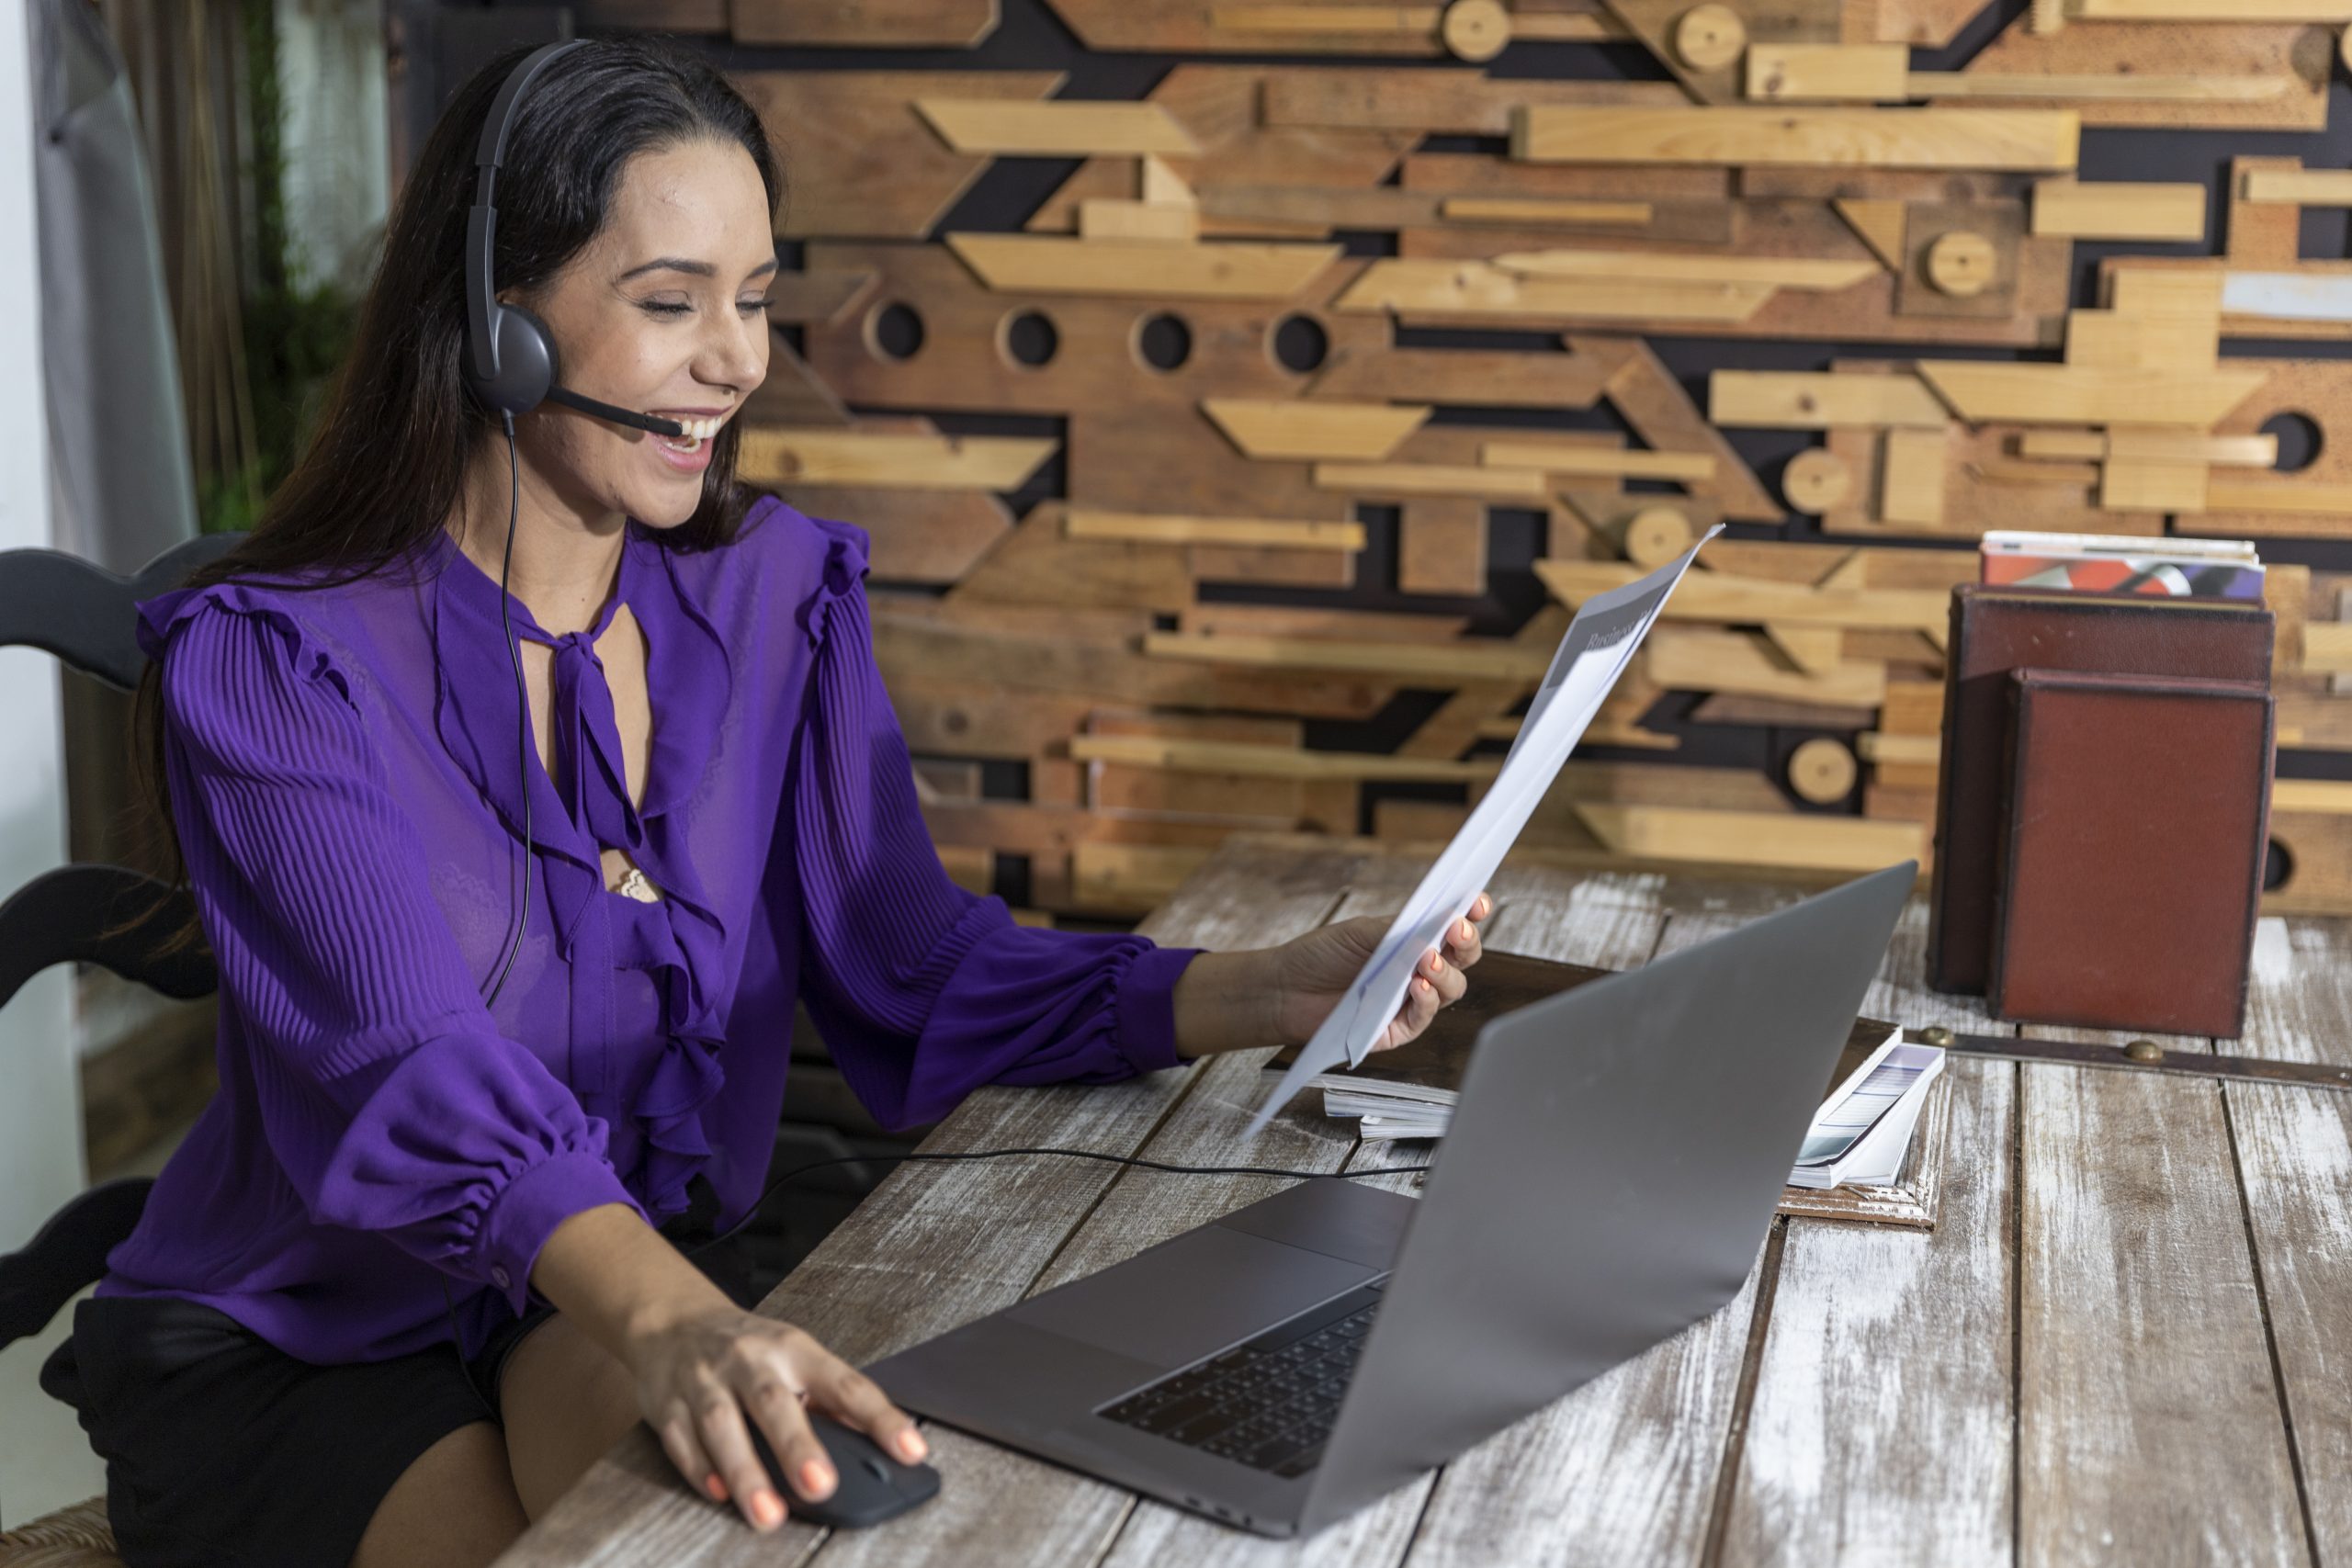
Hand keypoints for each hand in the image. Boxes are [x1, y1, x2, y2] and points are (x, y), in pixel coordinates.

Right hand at [625, 1300, 926, 1532]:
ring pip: (723, 1425)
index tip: (910, 1451)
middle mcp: (750, 1360)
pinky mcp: (668, 1405)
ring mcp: (706, 1381)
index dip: (880, 1418)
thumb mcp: (795, 1358)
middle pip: (773, 1401)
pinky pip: (683, 1439)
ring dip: (746, 1472)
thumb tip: (877, 1444)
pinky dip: (699, 1468)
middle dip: (797, 1447)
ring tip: (768, 1514)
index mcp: (794, 1350)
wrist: (673, 1322)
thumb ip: (831, 1400)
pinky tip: (717, 1493)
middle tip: (821, 1486)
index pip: (846, 1384)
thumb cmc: (749, 1349)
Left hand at [1270, 892, 1491, 1052]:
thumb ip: (1400, 928)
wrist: (1284, 989)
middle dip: (1466, 942)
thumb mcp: (1362, 931)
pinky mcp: (1398, 1029)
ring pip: (1451, 989)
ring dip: (1444, 972)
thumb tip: (1438, 920)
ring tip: (1426, 959)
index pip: (1453, 927)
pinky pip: (1423, 1017)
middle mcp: (1419, 970)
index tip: (1478, 902)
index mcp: (1414, 940)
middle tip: (1457, 928)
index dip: (1471, 914)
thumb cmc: (1320, 955)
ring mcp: (1411, 1000)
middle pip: (1462, 958)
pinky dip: (1425, 1000)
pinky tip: (1416, 986)